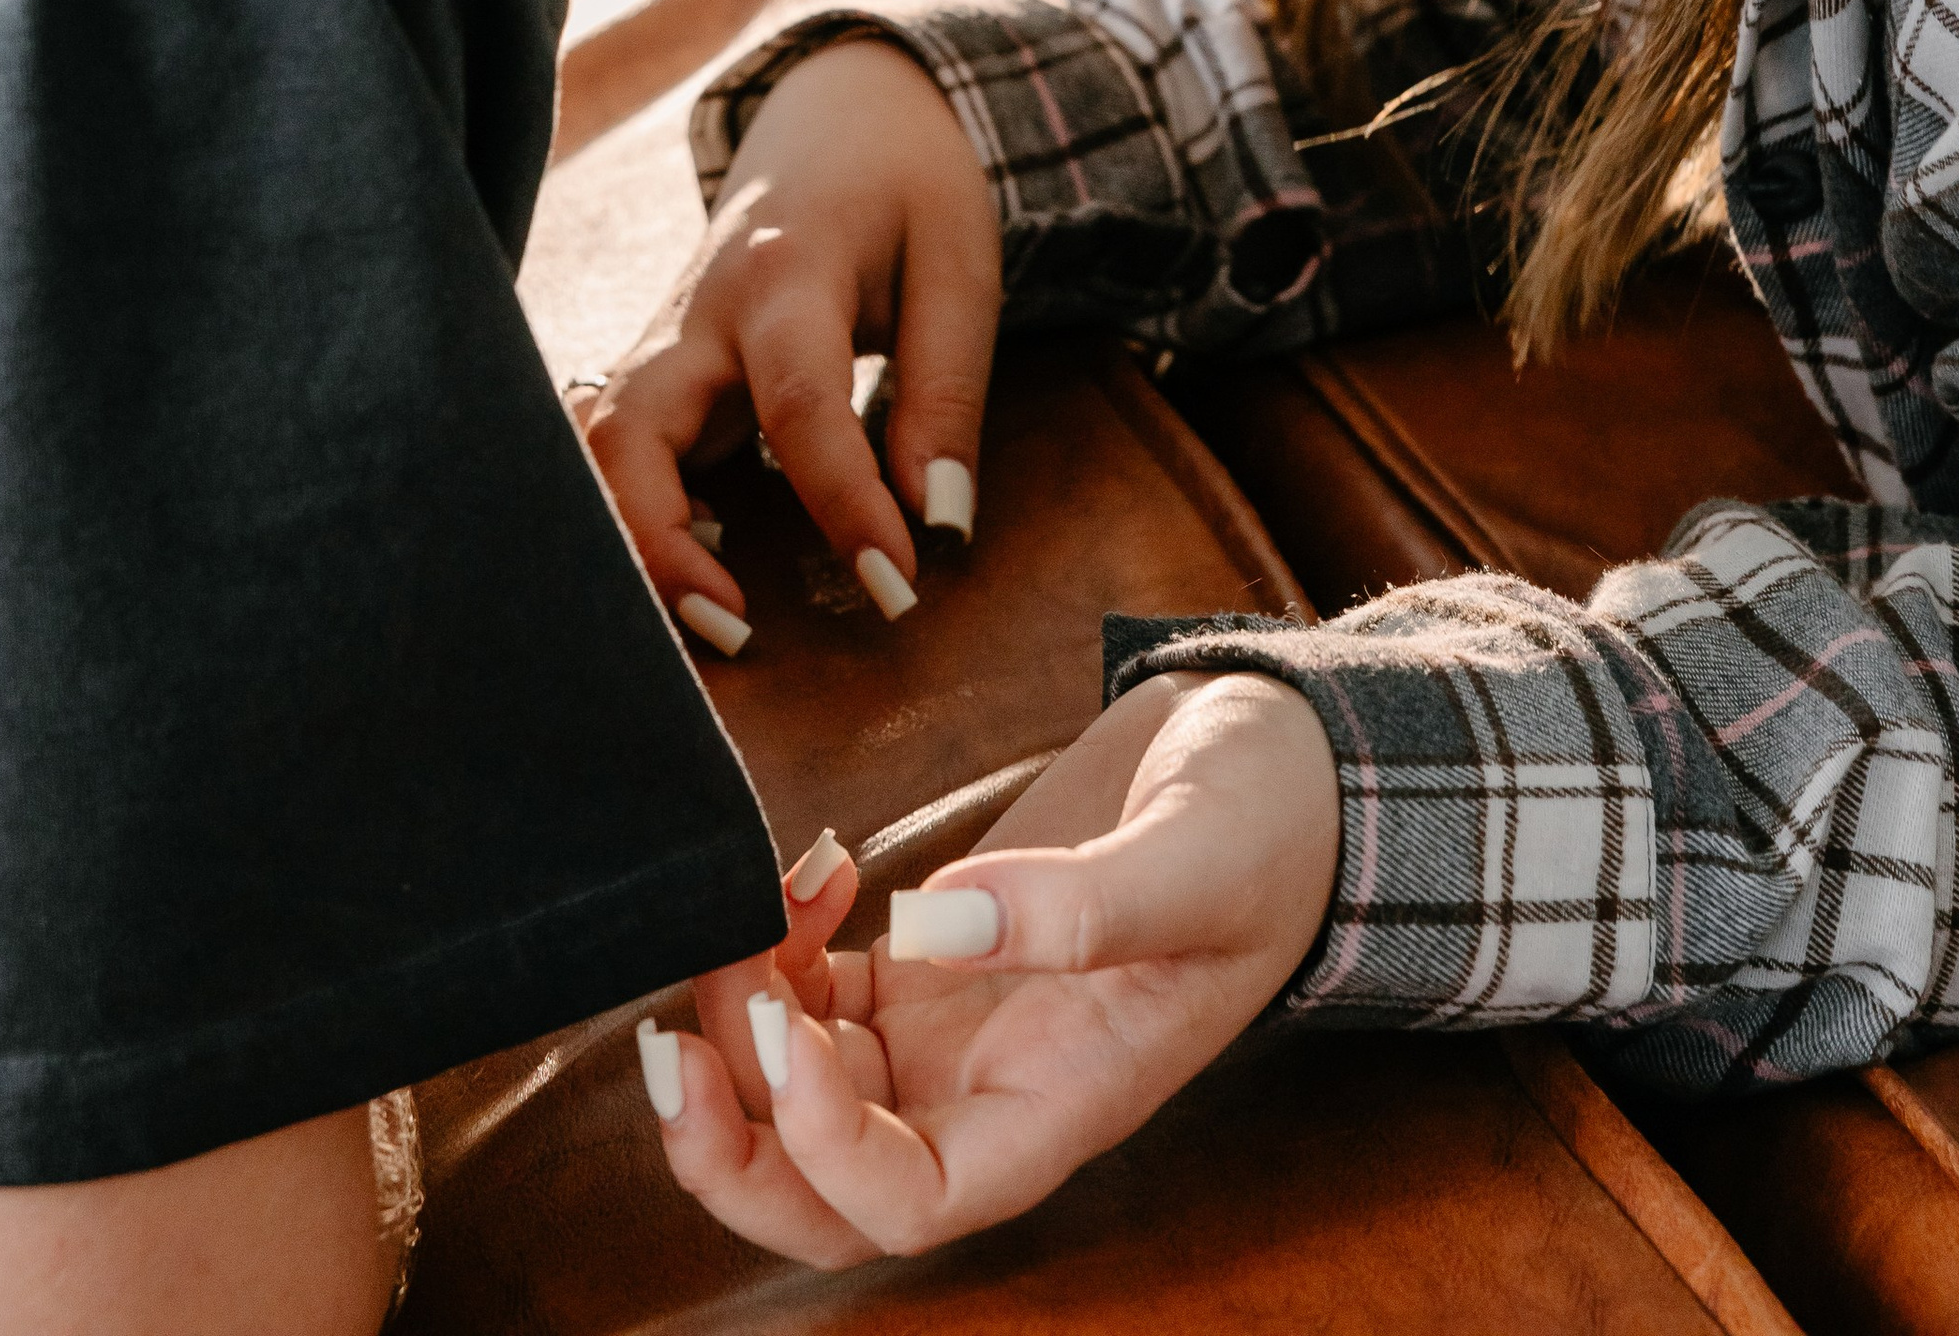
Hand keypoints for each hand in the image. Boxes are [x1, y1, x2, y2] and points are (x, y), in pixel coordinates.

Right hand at [581, 35, 999, 628]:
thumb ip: (947, 396)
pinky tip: (699, 567)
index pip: (798, 401)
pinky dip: (635, 519)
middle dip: (661, 546)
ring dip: (633, 543)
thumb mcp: (959, 267)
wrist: (839, 114)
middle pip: (629, 432)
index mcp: (783, 270)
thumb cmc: (908, 188)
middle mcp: (698, 313)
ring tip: (716, 619)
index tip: (895, 586)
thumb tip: (938, 526)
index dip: (842, 502)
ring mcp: (663, 344)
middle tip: (741, 634)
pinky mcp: (661, 374)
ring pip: (598, 452)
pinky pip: (618, 455)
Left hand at [639, 672, 1341, 1266]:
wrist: (1285, 758)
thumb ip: (1082, 902)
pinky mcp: (933, 959)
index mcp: (1065, 1105)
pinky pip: (816, 998)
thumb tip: (939, 919)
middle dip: (728, 1143)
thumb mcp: (1199, 852)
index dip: (825, 1149)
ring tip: (765, 895)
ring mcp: (956, 1032)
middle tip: (673, 1037)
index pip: (910, 1200)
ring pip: (798, 1097)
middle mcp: (995, 1092)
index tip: (790, 1021)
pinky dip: (780, 946)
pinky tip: (815, 868)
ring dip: (741, 1021)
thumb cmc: (1271, 821)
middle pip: (824, 1193)